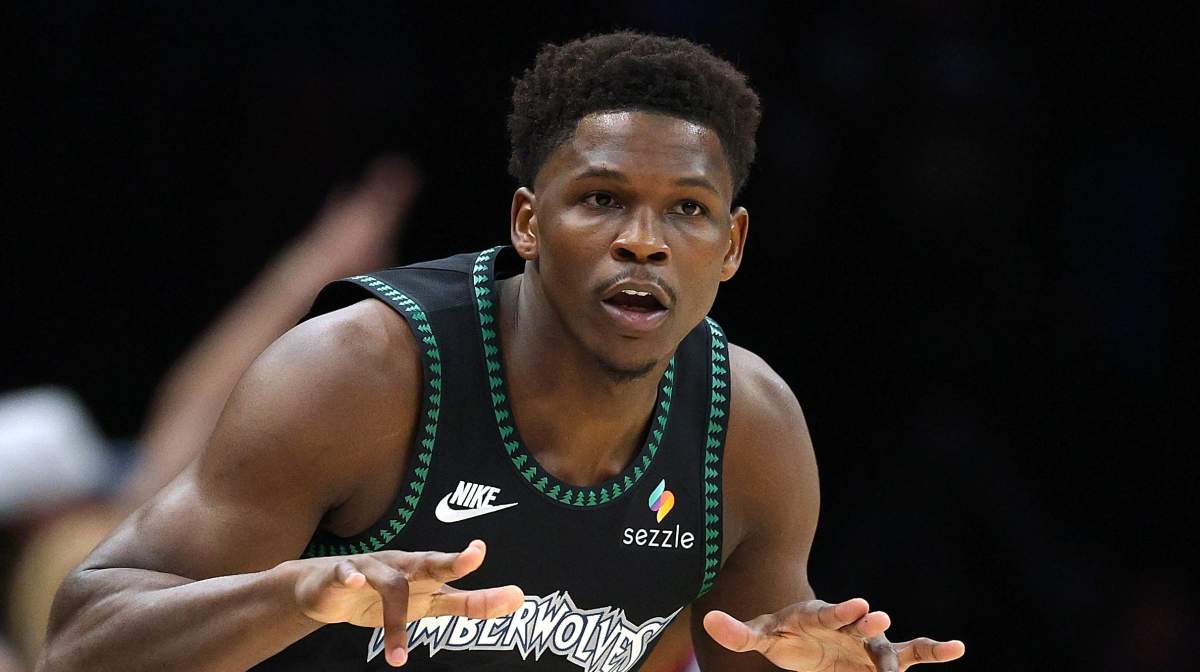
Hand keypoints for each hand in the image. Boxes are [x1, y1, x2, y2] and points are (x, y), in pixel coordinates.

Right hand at [289, 539, 522, 666]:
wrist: (324, 589)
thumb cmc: (383, 595)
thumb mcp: (427, 603)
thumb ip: (467, 603)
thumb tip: (515, 598)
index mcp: (424, 573)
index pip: (454, 574)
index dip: (474, 570)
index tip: (498, 569)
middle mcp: (403, 566)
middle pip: (430, 563)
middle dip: (452, 561)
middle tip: (474, 558)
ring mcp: (372, 567)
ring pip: (391, 586)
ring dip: (396, 623)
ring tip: (399, 659)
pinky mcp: (341, 573)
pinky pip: (348, 571)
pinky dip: (351, 576)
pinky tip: (355, 583)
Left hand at [703, 598, 964, 670]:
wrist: (805, 637)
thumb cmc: (783, 635)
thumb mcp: (760, 635)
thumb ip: (738, 631)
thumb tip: (708, 624)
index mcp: (816, 616)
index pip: (826, 612)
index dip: (840, 610)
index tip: (857, 605)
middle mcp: (846, 625)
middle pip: (859, 625)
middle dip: (868, 622)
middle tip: (879, 616)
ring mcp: (865, 641)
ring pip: (891, 643)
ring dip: (911, 645)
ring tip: (943, 648)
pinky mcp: (879, 657)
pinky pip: (910, 654)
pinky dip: (933, 651)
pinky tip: (957, 648)